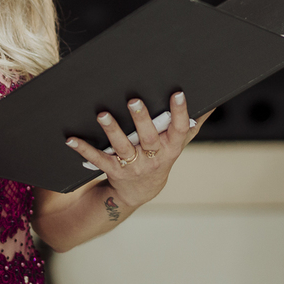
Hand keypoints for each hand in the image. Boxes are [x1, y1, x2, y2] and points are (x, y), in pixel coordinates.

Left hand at [65, 91, 212, 208]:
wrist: (141, 190)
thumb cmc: (162, 156)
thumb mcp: (180, 141)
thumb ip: (193, 121)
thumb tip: (212, 99)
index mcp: (171, 147)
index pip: (179, 129)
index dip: (180, 112)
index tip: (178, 93)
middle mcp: (153, 157)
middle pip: (149, 138)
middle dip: (142, 119)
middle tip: (134, 100)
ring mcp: (133, 165)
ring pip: (123, 147)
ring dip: (112, 131)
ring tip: (102, 114)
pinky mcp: (114, 170)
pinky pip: (98, 159)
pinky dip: (84, 149)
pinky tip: (71, 138)